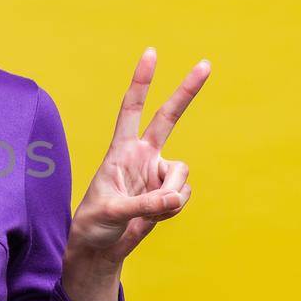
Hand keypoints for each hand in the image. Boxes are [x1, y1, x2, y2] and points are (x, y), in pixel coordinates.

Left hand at [66, 47, 210, 266]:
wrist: (101, 247)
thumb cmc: (94, 225)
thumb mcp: (112, 213)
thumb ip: (144, 205)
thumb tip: (174, 199)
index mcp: (120, 150)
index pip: (132, 109)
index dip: (142, 81)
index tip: (151, 53)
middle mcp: (142, 155)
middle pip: (168, 117)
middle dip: (187, 91)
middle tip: (206, 63)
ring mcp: (157, 173)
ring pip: (183, 174)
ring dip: (171, 195)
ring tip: (147, 211)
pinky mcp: (168, 192)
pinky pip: (183, 195)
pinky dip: (173, 209)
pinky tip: (154, 216)